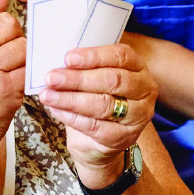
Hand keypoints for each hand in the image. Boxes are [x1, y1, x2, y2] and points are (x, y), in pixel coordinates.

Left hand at [39, 41, 156, 180]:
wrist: (101, 138)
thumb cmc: (97, 98)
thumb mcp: (94, 78)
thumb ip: (83, 68)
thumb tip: (58, 64)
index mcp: (138, 67)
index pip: (120, 56)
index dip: (93, 57)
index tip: (68, 58)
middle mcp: (144, 89)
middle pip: (112, 80)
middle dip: (78, 79)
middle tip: (52, 78)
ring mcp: (138, 115)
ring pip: (104, 105)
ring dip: (71, 99)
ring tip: (48, 95)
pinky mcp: (124, 137)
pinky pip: (95, 126)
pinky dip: (72, 117)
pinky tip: (56, 110)